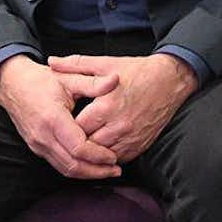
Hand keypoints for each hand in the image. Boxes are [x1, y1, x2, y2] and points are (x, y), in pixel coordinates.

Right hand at [0, 55, 118, 180]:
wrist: (12, 84)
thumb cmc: (40, 80)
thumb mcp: (68, 78)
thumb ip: (93, 83)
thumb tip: (115, 79)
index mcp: (53, 119)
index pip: (78, 148)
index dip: (98, 155)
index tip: (114, 156)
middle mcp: (43, 136)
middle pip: (73, 165)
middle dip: (96, 171)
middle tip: (116, 170)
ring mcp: (38, 144)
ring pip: (64, 169)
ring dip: (87, 173)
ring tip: (107, 171)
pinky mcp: (37, 148)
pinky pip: (58, 165)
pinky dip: (75, 168)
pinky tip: (90, 166)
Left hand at [52, 54, 196, 165]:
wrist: (169, 80)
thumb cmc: (136, 71)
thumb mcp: (105, 64)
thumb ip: (75, 64)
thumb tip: (51, 62)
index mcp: (106, 105)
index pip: (76, 128)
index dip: (66, 126)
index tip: (62, 122)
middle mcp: (118, 125)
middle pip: (87, 145)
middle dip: (77, 141)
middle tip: (69, 135)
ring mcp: (131, 137)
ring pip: (102, 156)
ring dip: (92, 151)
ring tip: (83, 143)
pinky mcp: (140, 144)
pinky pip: (118, 159)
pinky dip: (108, 155)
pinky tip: (101, 146)